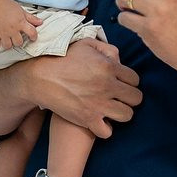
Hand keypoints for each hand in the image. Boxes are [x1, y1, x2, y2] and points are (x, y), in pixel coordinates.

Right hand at [0, 0, 42, 50]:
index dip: (34, 37)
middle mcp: (12, 29)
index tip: (32, 37)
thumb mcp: (22, 11)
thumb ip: (31, 18)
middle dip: (19, 41)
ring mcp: (3, 32)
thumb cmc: (9, 6)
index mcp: (21, 23)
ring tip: (8, 40)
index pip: (32, 33)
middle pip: (19, 43)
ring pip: (8, 46)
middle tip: (17, 38)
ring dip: (9, 44)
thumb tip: (41, 22)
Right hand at [23, 39, 140, 137]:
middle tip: (119, 97)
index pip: (136, 79)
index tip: (121, 83)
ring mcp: (99, 104)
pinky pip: (107, 132)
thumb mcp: (84, 44)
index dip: (129, 82)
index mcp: (109, 67)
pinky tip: (100, 121)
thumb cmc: (61, 58)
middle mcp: (108, 86)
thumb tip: (119, 59)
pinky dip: (104, 129)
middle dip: (129, 98)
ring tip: (112, 109)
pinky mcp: (88, 119)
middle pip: (136, 98)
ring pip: (127, 115)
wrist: (40, 78)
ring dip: (121, 113)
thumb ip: (106, 48)